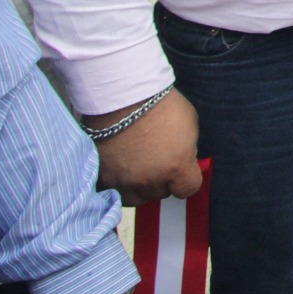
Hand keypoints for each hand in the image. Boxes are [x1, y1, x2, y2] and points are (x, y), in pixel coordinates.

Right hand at [83, 88, 201, 205]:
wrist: (121, 95)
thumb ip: (188, 149)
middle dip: (162, 179)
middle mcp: (150, 180)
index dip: (187, 178)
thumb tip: (185, 160)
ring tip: (138, 166)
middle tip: (156, 159)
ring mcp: (124, 181)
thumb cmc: (158, 104)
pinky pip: (114, 193)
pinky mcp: (103, 178)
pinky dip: (118, 185)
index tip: (182, 169)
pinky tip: (121, 170)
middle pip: (161, 192)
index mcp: (177, 166)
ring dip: (140, 186)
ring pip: (137, 198)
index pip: (188, 188)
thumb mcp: (189, 124)